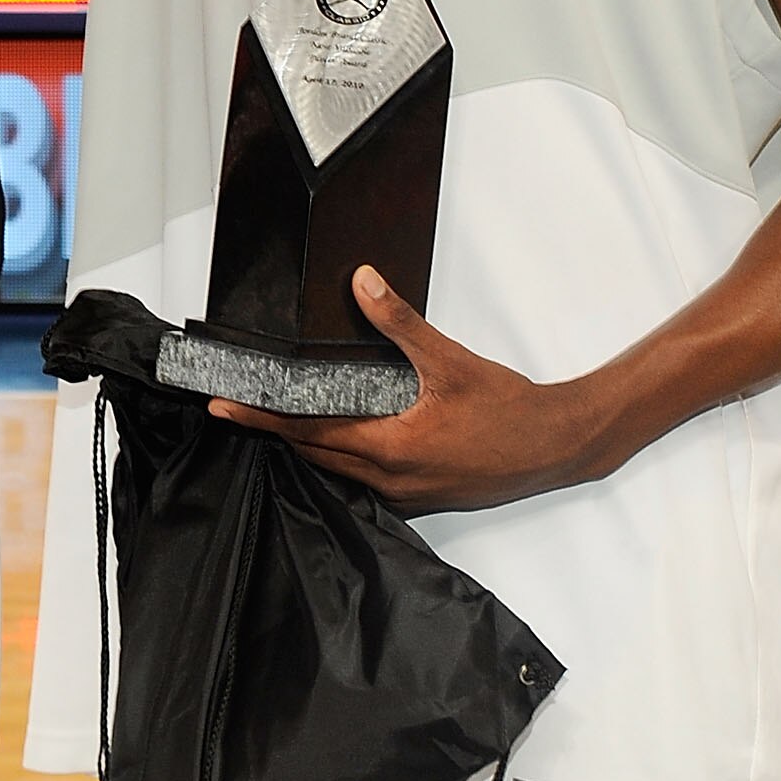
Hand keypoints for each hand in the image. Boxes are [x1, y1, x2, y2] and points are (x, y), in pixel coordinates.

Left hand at [208, 267, 602, 512]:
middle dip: (273, 433)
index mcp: (390, 448)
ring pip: (339, 471)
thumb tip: (364, 284)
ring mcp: (405, 494)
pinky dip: (343, 458)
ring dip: (308, 447)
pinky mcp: (421, 496)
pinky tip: (339, 438)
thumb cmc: (509, 410)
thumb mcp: (450, 361)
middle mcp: (389, 480)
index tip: (224, 407)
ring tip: (277, 422)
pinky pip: (366, 480)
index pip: (307, 433)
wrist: (556, 445)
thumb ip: (401, 323)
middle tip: (235, 410)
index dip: (262, 419)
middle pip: (314, 455)